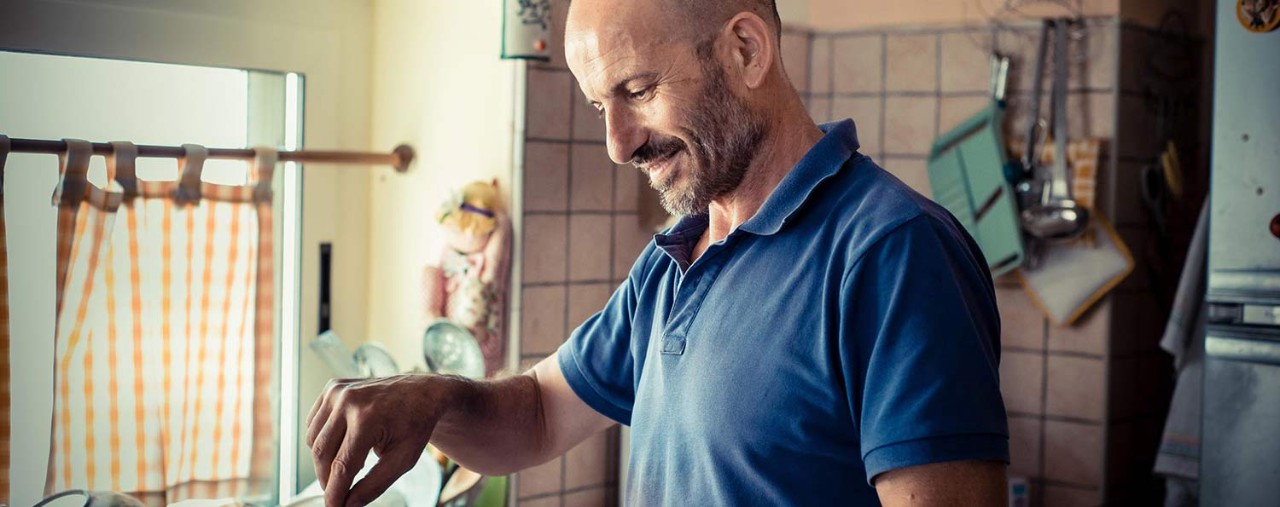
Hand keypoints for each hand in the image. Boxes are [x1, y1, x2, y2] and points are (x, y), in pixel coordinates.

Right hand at [306, 374, 446, 506]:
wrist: (422, 392)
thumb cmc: (415, 425)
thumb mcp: (403, 460)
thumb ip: (374, 485)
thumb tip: (348, 505)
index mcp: (368, 418)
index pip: (341, 466)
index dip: (334, 493)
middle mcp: (348, 401)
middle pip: (321, 454)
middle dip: (327, 479)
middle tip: (339, 492)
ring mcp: (337, 391)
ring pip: (313, 440)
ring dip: (325, 460)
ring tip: (351, 462)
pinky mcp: (332, 388)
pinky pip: (314, 424)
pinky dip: (323, 439)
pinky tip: (346, 442)